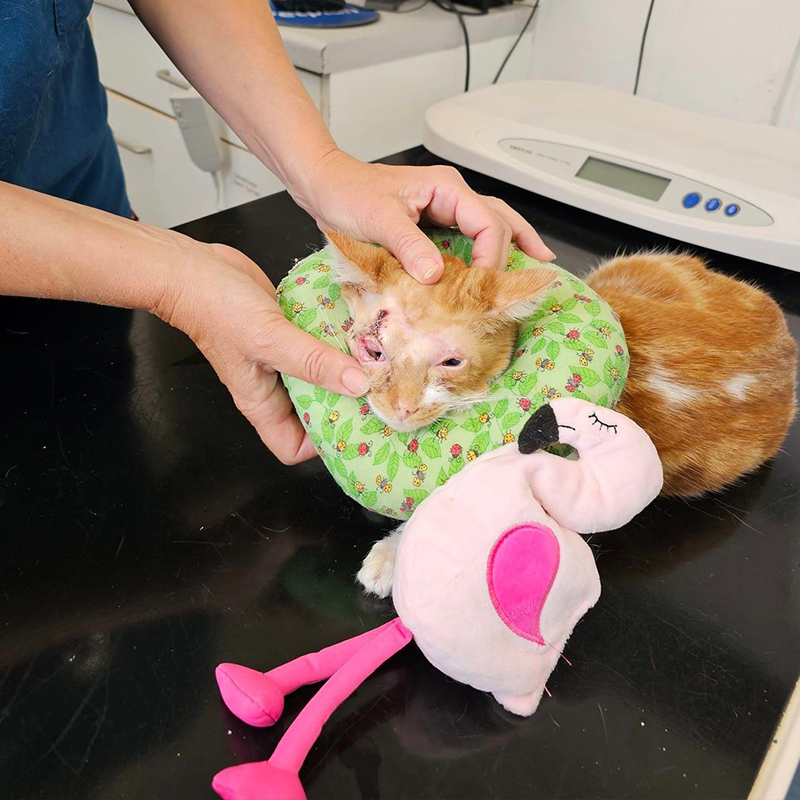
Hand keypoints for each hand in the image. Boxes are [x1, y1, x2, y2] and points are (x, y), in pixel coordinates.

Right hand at [157, 242, 369, 464]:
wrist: (193, 268)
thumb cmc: (215, 309)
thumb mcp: (270, 339)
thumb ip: (314, 362)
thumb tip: (358, 384)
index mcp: (262, 403)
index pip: (293, 448)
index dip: (321, 445)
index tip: (354, 428)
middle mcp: (273, 386)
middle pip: (315, 412)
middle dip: (345, 405)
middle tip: (378, 394)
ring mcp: (281, 358)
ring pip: (321, 376)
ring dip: (346, 370)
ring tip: (376, 364)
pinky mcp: (288, 331)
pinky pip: (319, 345)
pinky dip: (337, 341)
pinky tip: (358, 331)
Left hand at [293, 149, 555, 283]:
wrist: (324, 185)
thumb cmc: (347, 192)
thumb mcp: (378, 219)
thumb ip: (409, 246)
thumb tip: (436, 275)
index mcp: (446, 188)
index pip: (487, 224)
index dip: (490, 258)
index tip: (480, 289)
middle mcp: (452, 195)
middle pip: (499, 222)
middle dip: (507, 255)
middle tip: (509, 289)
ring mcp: (445, 207)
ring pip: (492, 223)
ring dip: (515, 243)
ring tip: (537, 263)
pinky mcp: (434, 222)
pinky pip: (471, 234)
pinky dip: (489, 247)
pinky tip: (500, 260)